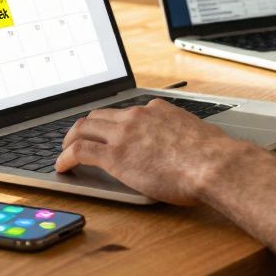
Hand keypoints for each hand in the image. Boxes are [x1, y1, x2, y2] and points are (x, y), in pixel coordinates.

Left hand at [56, 99, 240, 204]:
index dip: (113, 122)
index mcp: (156, 110)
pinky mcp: (114, 155)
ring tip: (64, 150)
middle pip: (99, 115)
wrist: (213, 164)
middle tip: (79, 137)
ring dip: (70, 138)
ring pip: (84, 128)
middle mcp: (136, 116)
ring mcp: (123, 134)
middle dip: (85, 126)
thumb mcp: (197, 135)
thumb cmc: (213, 156)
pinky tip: (62, 165)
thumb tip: (190, 146)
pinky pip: (80, 151)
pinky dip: (65, 157)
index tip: (109, 130)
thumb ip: (183, 135)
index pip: (126, 111)